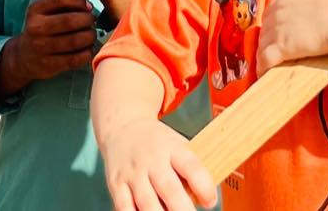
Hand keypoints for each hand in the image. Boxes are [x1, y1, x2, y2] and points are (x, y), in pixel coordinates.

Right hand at [0, 0, 96, 87]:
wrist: (24, 56)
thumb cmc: (42, 28)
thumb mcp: (44, 12)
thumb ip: (63, 5)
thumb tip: (89, 7)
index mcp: (35, 11)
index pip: (59, 0)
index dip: (79, 1)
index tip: (89, 7)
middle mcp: (36, 29)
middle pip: (69, 21)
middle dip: (87, 20)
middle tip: (92, 21)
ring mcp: (41, 48)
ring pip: (74, 41)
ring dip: (89, 37)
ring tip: (91, 35)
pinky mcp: (49, 65)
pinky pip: (75, 59)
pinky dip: (87, 53)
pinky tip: (88, 49)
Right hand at [100, 117, 217, 210]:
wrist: (124, 126)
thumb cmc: (158, 143)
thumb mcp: (177, 145)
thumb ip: (189, 169)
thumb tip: (205, 200)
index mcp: (172, 147)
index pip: (191, 165)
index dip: (203, 185)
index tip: (211, 201)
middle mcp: (152, 159)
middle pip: (169, 189)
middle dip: (183, 209)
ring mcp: (133, 173)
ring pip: (147, 203)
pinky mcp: (116, 184)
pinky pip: (125, 208)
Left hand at [258, 0, 327, 72]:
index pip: (274, 9)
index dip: (276, 20)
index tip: (280, 28)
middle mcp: (279, 11)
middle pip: (266, 26)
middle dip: (268, 37)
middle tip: (273, 47)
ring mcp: (278, 30)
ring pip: (263, 43)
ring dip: (264, 52)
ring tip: (267, 62)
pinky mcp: (281, 48)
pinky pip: (265, 59)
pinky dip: (262, 66)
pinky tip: (264, 73)